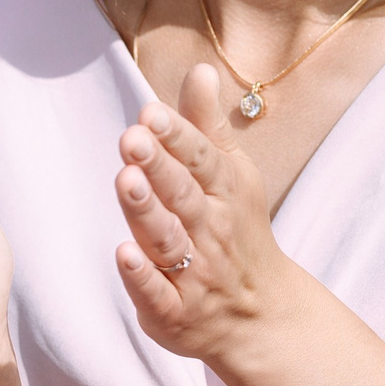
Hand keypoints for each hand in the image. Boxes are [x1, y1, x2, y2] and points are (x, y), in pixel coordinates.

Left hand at [108, 64, 303, 375]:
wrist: (262, 314)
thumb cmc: (237, 232)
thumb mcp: (232, 176)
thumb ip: (207, 126)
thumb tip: (200, 70)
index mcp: (224, 192)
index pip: (201, 158)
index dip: (177, 135)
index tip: (150, 112)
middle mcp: (211, 230)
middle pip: (182, 195)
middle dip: (159, 167)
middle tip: (132, 139)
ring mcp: (194, 273)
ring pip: (168, 240)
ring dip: (147, 213)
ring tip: (125, 182)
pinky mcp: (174, 313)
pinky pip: (158, 295)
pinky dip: (141, 278)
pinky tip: (122, 255)